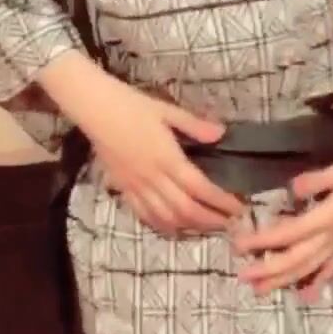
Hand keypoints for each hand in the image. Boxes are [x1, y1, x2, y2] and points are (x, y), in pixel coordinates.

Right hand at [40, 55, 243, 234]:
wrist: (94, 109)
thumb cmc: (131, 105)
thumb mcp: (166, 110)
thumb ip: (194, 125)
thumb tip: (221, 134)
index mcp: (167, 158)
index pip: (200, 188)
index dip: (221, 202)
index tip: (238, 208)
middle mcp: (153, 178)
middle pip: (186, 210)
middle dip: (210, 221)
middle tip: (228, 224)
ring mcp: (136, 186)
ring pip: (165, 217)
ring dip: (189, 227)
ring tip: (206, 227)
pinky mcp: (122, 188)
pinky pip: (143, 214)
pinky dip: (161, 225)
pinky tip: (173, 228)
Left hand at [232, 153, 332, 299]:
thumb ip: (316, 181)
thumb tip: (292, 190)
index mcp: (326, 218)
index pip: (289, 234)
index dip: (264, 241)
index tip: (240, 245)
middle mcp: (331, 236)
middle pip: (296, 258)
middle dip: (269, 270)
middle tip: (243, 278)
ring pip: (309, 267)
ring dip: (285, 280)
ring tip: (261, 291)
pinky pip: (331, 268)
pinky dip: (318, 282)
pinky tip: (307, 297)